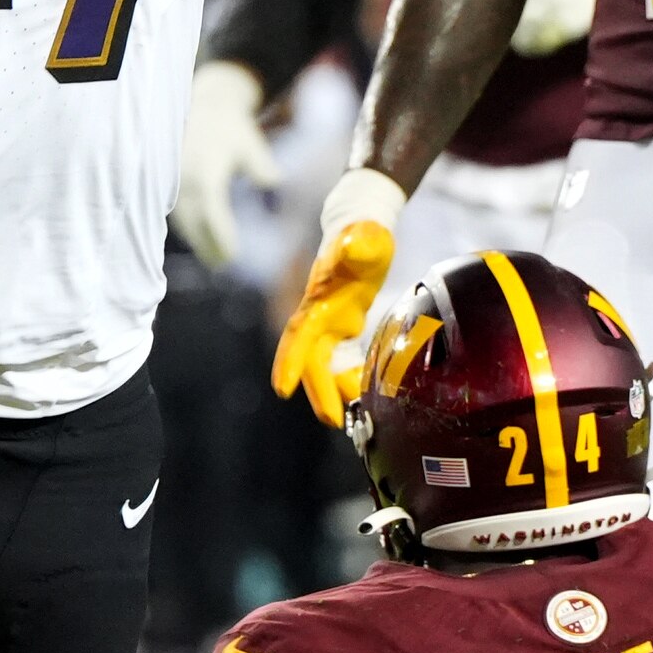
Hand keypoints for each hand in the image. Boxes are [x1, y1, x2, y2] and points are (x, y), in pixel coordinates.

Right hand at [168, 58, 275, 267]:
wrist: (202, 105)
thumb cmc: (230, 127)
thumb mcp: (250, 142)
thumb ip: (260, 164)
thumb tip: (274, 180)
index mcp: (205, 172)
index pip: (212, 213)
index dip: (220, 236)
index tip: (232, 256)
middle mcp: (184, 180)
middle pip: (193, 223)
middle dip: (207, 245)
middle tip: (222, 264)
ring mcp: (170, 181)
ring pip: (181, 219)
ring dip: (195, 238)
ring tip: (212, 256)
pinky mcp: (163, 181)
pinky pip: (172, 210)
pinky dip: (185, 225)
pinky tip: (197, 235)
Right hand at [268, 168, 404, 426]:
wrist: (363, 230)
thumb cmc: (364, 233)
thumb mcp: (366, 237)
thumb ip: (361, 243)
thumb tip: (356, 246)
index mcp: (319, 300)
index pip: (299, 335)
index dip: (290, 362)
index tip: (282, 390)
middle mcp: (321, 317)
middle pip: (313, 361)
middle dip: (319, 392)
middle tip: (334, 421)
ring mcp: (332, 324)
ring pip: (328, 366)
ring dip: (338, 391)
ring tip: (360, 416)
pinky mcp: (346, 327)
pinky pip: (345, 359)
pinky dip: (354, 377)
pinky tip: (370, 393)